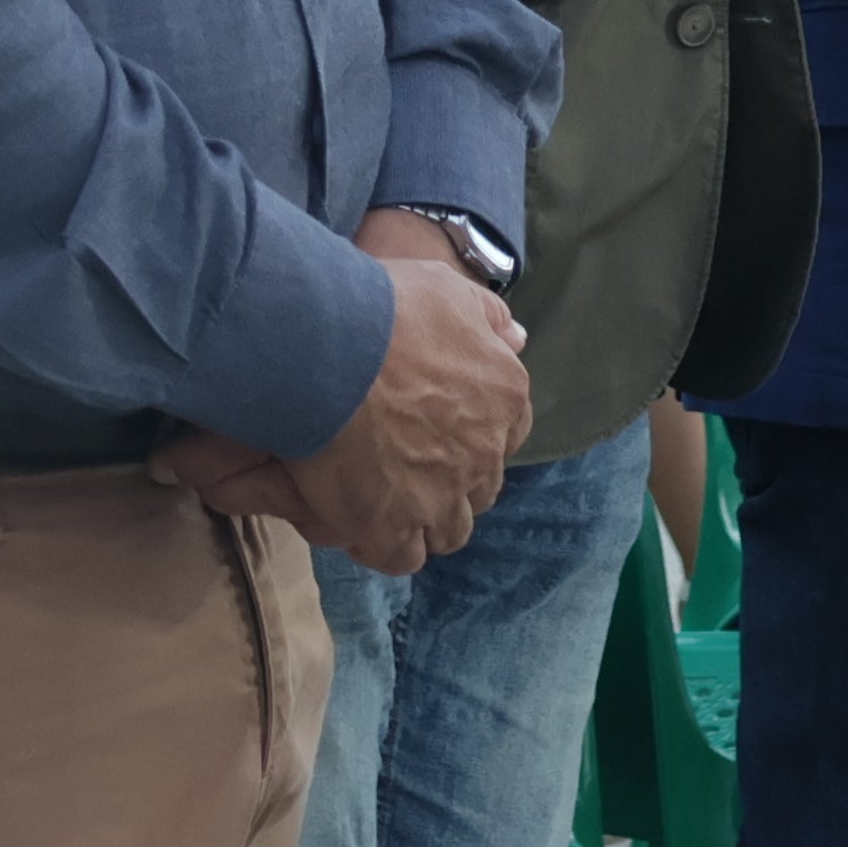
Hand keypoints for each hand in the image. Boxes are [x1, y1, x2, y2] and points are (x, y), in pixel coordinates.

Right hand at [152, 220, 528, 571]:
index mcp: (504, 398)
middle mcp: (483, 454)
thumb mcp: (448, 289)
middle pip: (478, 488)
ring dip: (423, 520)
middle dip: (450, 481)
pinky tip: (358, 526)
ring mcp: (441, 498)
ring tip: (381, 500)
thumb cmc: (385, 309)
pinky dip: (383, 545)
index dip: (471, 434)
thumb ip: (488, 317)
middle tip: (405, 462)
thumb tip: (518, 340)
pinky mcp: (393, 527)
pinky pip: (400, 556)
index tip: (437, 426)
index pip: (506, 433)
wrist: (328, 346)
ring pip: (447, 530)